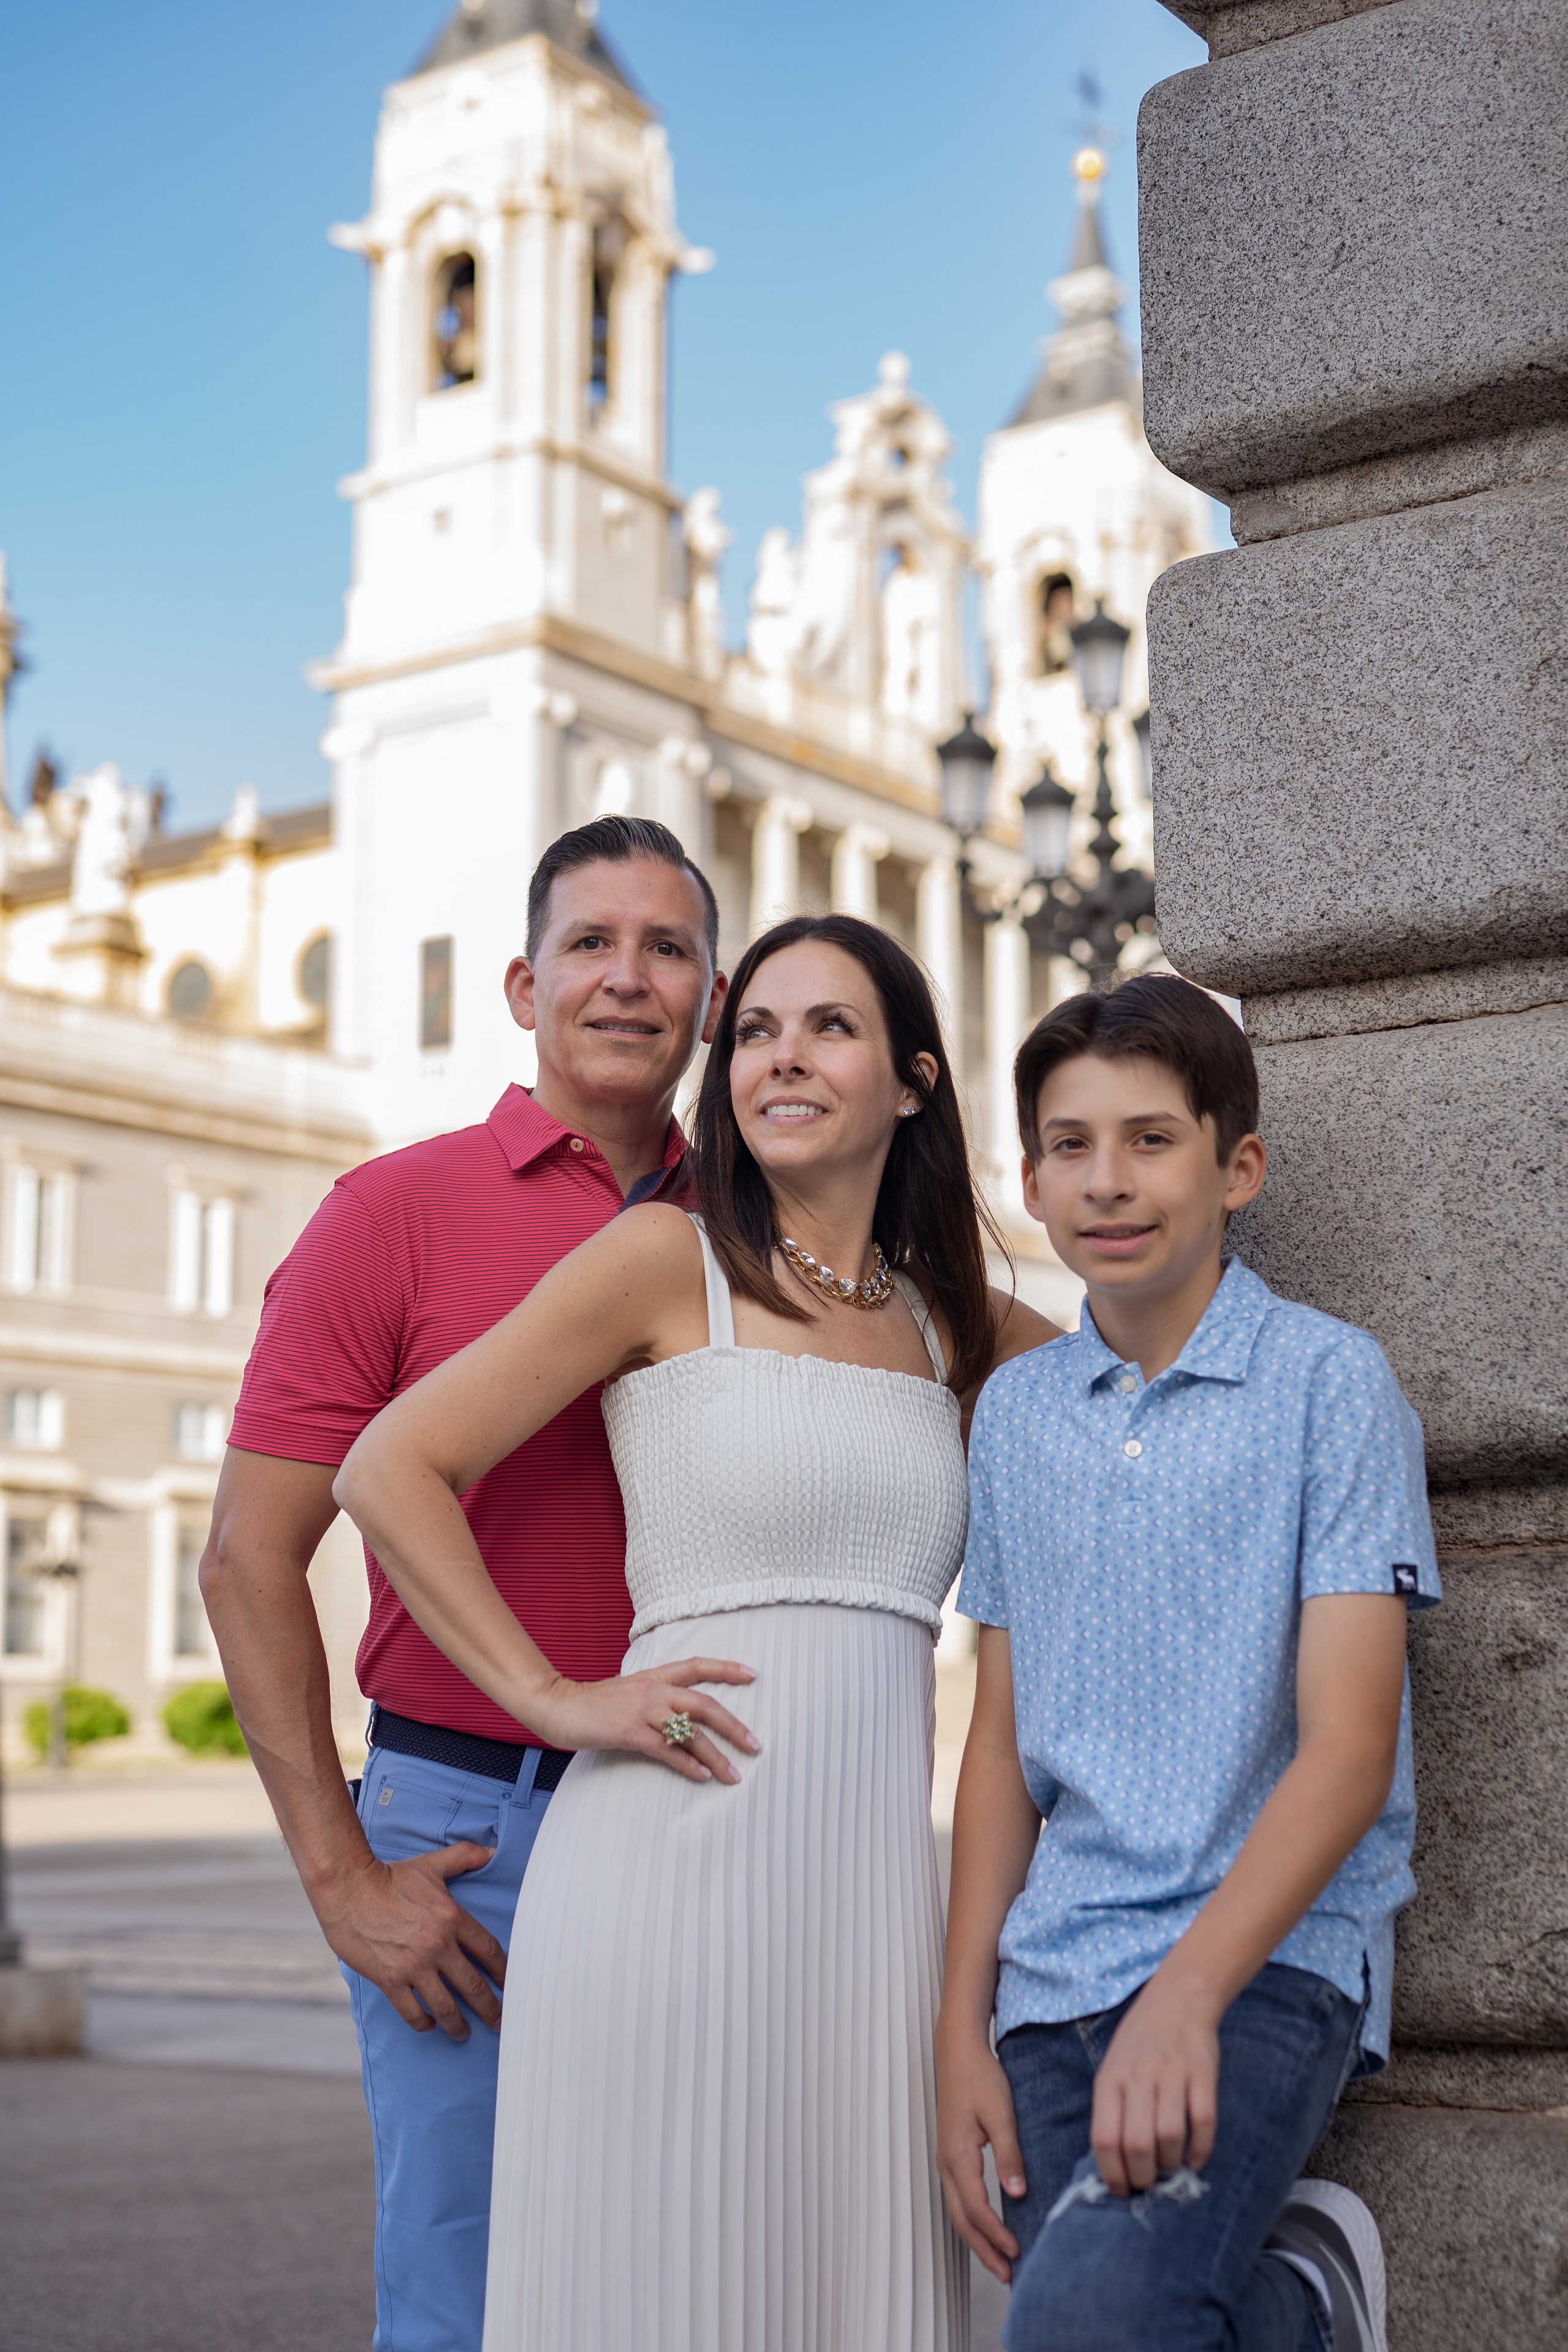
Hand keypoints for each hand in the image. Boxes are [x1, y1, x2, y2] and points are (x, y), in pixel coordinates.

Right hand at [315, 1841, 508, 2039]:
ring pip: (445, 2006)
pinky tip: (429, 2025)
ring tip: (463, 2033)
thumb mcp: (432, 1864)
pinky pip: (411, 2012)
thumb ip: (464, 1858)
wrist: (349, 1889)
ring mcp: (413, 1966)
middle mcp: (437, 1946)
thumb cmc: (391, 1877)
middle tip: (498, 2022)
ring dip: (458, 2024)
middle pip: (473, 1986)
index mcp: (453, 1918)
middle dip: (489, 2009)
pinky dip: (423, 2023)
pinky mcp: (389, 1980)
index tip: (509, 1986)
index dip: (503, 1972)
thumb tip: (491, 1851)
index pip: (489, 1951)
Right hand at [526, 1656, 759, 1784]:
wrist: (557, 1705)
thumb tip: (683, 1719)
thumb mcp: (629, 1691)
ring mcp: (641, 1711)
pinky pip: (666, 1750)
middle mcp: (653, 1690)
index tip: (753, 1674)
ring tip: (734, 1774)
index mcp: (654, 1676)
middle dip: (733, 1725)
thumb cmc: (593, 1703)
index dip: (726, 1668)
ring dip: (716, 1755)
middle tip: (755, 1745)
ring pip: (689, 1732)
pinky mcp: (629, 1732)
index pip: (697, 1666)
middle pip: (704, 1703)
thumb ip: (656, 1699)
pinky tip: (702, 1777)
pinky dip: (687, 1765)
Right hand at [935, 2029, 1026, 2282]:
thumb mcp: (1000, 2113)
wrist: (957, 2050)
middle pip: (962, 2220)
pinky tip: (988, 2225)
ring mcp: (946, 2159)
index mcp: (958, 2156)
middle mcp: (947, 2163)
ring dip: (977, 2239)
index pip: (976, 2208)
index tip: (1017, 2251)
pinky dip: (972, 2220)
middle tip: (1007, 2275)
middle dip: (984, 2250)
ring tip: (999, 2261)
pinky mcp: (951, 2154)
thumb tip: (1017, 2193)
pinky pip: (958, 2198)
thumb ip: (1009, 2154)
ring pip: (957, 2211)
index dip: (996, 2234)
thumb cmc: (980, 2077)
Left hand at [1090, 1971, 1220, 2195]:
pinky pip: (1204, 2122)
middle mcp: (1138, 2078)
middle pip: (1137, 2145)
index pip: (1104, 2139)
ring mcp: (1172, 2075)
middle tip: (1147, 2184)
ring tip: (1169, 2167)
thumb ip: (1111, 2109)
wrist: (1177, 1999)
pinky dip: (1201, 2149)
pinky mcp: (1203, 2074)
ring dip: (1170, 2164)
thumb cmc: (1139, 2042)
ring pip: (1169, 2137)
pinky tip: (1196, 2158)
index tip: (1121, 2190)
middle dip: (1142, 2177)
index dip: (1112, 2174)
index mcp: (1110, 2079)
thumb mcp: (1112, 2068)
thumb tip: (1112, 2163)